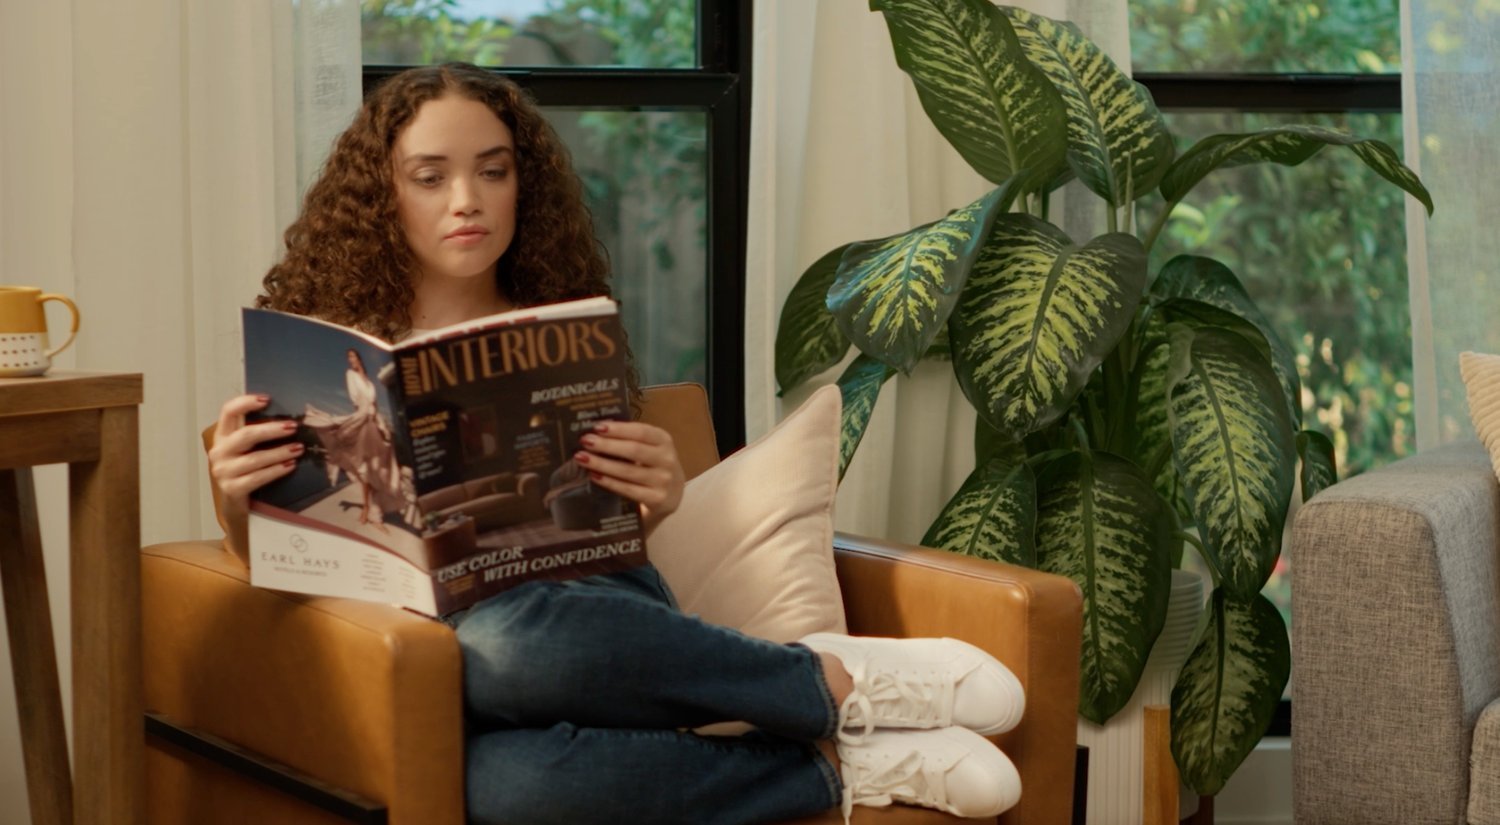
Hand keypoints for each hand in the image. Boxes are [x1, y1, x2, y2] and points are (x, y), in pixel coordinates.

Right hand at [207, 394, 304, 530]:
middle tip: (293, 427)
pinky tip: (290, 466)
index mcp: (222, 437)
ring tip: (298, 448)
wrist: (234, 504)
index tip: (267, 399)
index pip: (228, 412)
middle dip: (272, 430)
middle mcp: (219, 452)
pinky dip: (276, 471)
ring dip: (279, 452)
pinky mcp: (231, 489)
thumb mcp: (245, 449)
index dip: (245, 402)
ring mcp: (223, 471)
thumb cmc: (244, 471)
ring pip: (254, 458)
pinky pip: (257, 478)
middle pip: (245, 435)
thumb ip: (256, 434)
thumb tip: (288, 419)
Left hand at [575, 421, 683, 534]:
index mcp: (664, 440)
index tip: (597, 427)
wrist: (672, 496)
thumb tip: (597, 432)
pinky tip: (594, 476)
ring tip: (582, 458)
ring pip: (628, 471)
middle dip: (607, 445)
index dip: (619, 429)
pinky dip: (609, 482)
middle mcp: (667, 459)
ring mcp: (663, 481)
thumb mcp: (649, 448)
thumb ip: (630, 439)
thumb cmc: (653, 466)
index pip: (641, 431)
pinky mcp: (657, 499)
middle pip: (634, 450)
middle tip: (585, 442)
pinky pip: (628, 489)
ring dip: (602, 464)